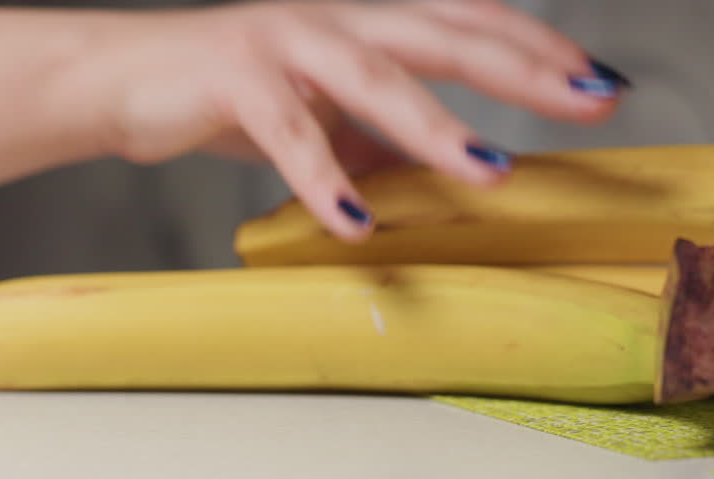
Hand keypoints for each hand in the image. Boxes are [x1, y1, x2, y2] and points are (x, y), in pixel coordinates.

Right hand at [83, 0, 628, 240]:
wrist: (119, 78)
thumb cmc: (218, 92)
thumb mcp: (312, 112)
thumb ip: (370, 133)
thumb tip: (429, 169)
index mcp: (356, 20)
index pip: (461, 18)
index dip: (531, 43)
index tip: (594, 79)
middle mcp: (329, 17)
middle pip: (442, 34)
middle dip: (522, 68)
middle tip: (591, 100)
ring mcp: (283, 43)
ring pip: (375, 77)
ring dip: (436, 127)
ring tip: (491, 170)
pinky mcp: (234, 80)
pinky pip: (288, 135)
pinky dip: (325, 181)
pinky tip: (358, 223)